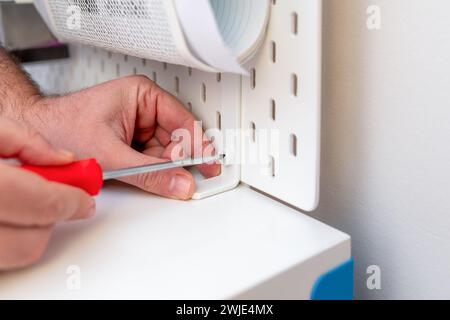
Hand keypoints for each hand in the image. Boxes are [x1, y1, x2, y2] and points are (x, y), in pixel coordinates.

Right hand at [0, 118, 93, 269]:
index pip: (40, 202)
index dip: (71, 201)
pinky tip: (1, 211)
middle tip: (52, 197)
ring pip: (13, 255)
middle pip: (30, 241)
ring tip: (17, 200)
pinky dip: (7, 239)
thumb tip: (62, 160)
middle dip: (50, 220)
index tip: (83, 199)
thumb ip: (25, 140)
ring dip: (28, 231)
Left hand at [24, 76, 219, 199]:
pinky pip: (154, 159)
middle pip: (178, 138)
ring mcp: (139, 127)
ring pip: (167, 152)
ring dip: (164, 167)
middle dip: (179, 160)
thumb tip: (181, 183)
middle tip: (185, 178)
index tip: (209, 164)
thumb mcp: (111, 154)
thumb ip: (150, 173)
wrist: (36, 135)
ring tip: (152, 175)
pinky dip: (153, 171)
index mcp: (143, 95)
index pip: (183, 120)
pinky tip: (144, 174)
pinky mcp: (133, 143)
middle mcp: (144, 109)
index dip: (198, 144)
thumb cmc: (63, 128)